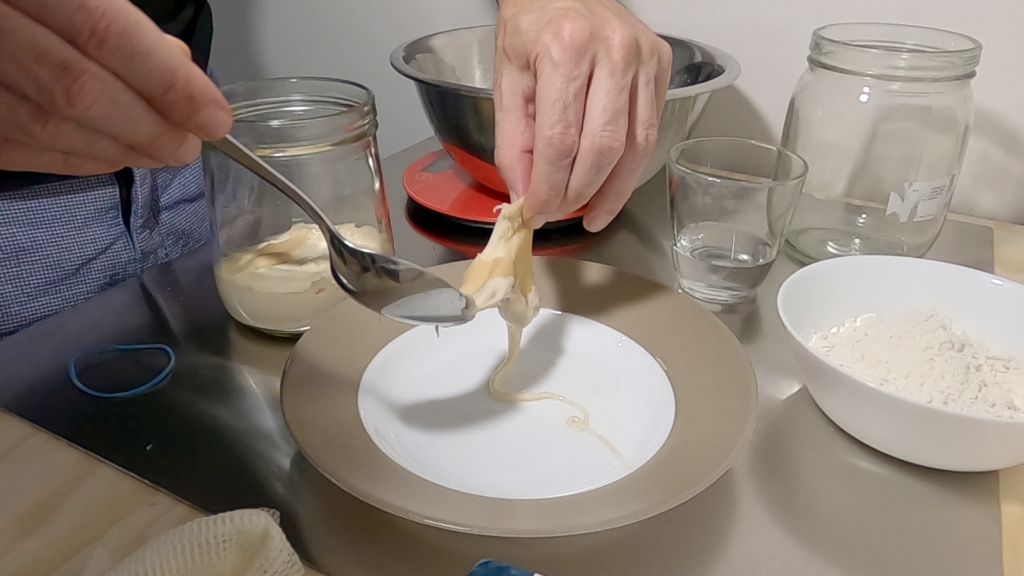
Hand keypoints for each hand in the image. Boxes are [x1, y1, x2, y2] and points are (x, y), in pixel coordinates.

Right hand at [0, 0, 231, 175]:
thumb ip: (115, 14)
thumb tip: (176, 64)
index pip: (103, 34)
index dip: (167, 83)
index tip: (213, 117)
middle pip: (74, 90)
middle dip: (146, 127)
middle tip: (189, 144)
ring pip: (41, 125)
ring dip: (115, 149)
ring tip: (162, 153)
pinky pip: (13, 145)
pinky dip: (70, 157)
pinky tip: (110, 156)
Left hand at [494, 0, 671, 231]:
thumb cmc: (533, 26)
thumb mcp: (507, 80)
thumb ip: (514, 142)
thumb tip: (526, 193)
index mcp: (565, 51)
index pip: (560, 142)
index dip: (549, 188)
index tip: (537, 210)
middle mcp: (612, 52)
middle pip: (603, 149)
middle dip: (580, 193)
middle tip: (561, 211)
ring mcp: (642, 58)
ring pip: (636, 146)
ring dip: (614, 190)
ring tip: (595, 213)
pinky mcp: (660, 65)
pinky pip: (650, 129)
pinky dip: (631, 164)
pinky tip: (612, 182)